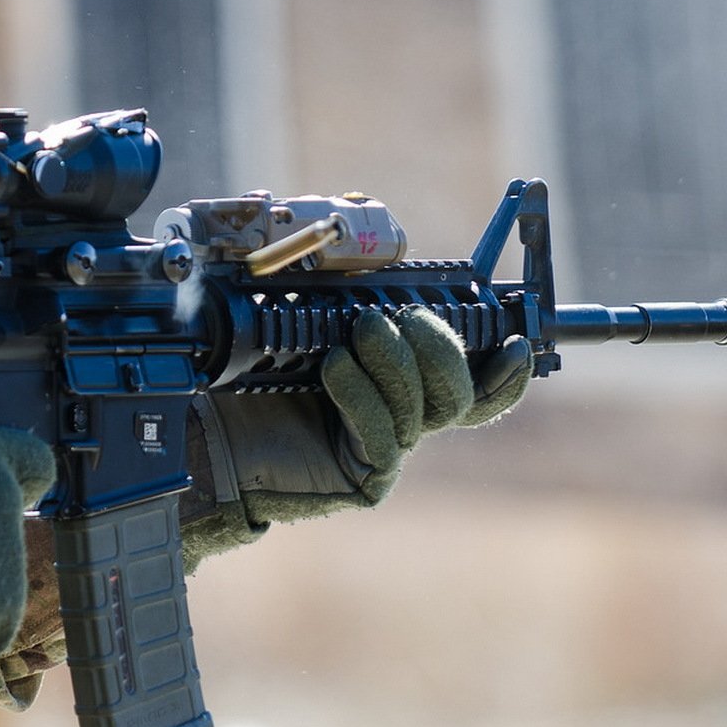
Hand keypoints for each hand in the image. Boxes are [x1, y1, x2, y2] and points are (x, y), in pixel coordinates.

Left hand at [183, 308, 530, 568]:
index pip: (477, 384)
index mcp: (404, 383)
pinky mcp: (363, 479)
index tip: (517, 340)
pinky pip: (384, 437)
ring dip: (397, 363)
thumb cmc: (253, 373)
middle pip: (460, 394)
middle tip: (400, 317)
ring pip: (425, 411)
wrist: (209, 426)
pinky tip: (335, 370)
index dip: (506, 370)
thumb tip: (379, 248)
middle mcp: (405, 420)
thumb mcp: (307, 321)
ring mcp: (387, 452)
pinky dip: (363, 396)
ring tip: (359, 333)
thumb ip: (348, 292)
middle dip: (440, 347)